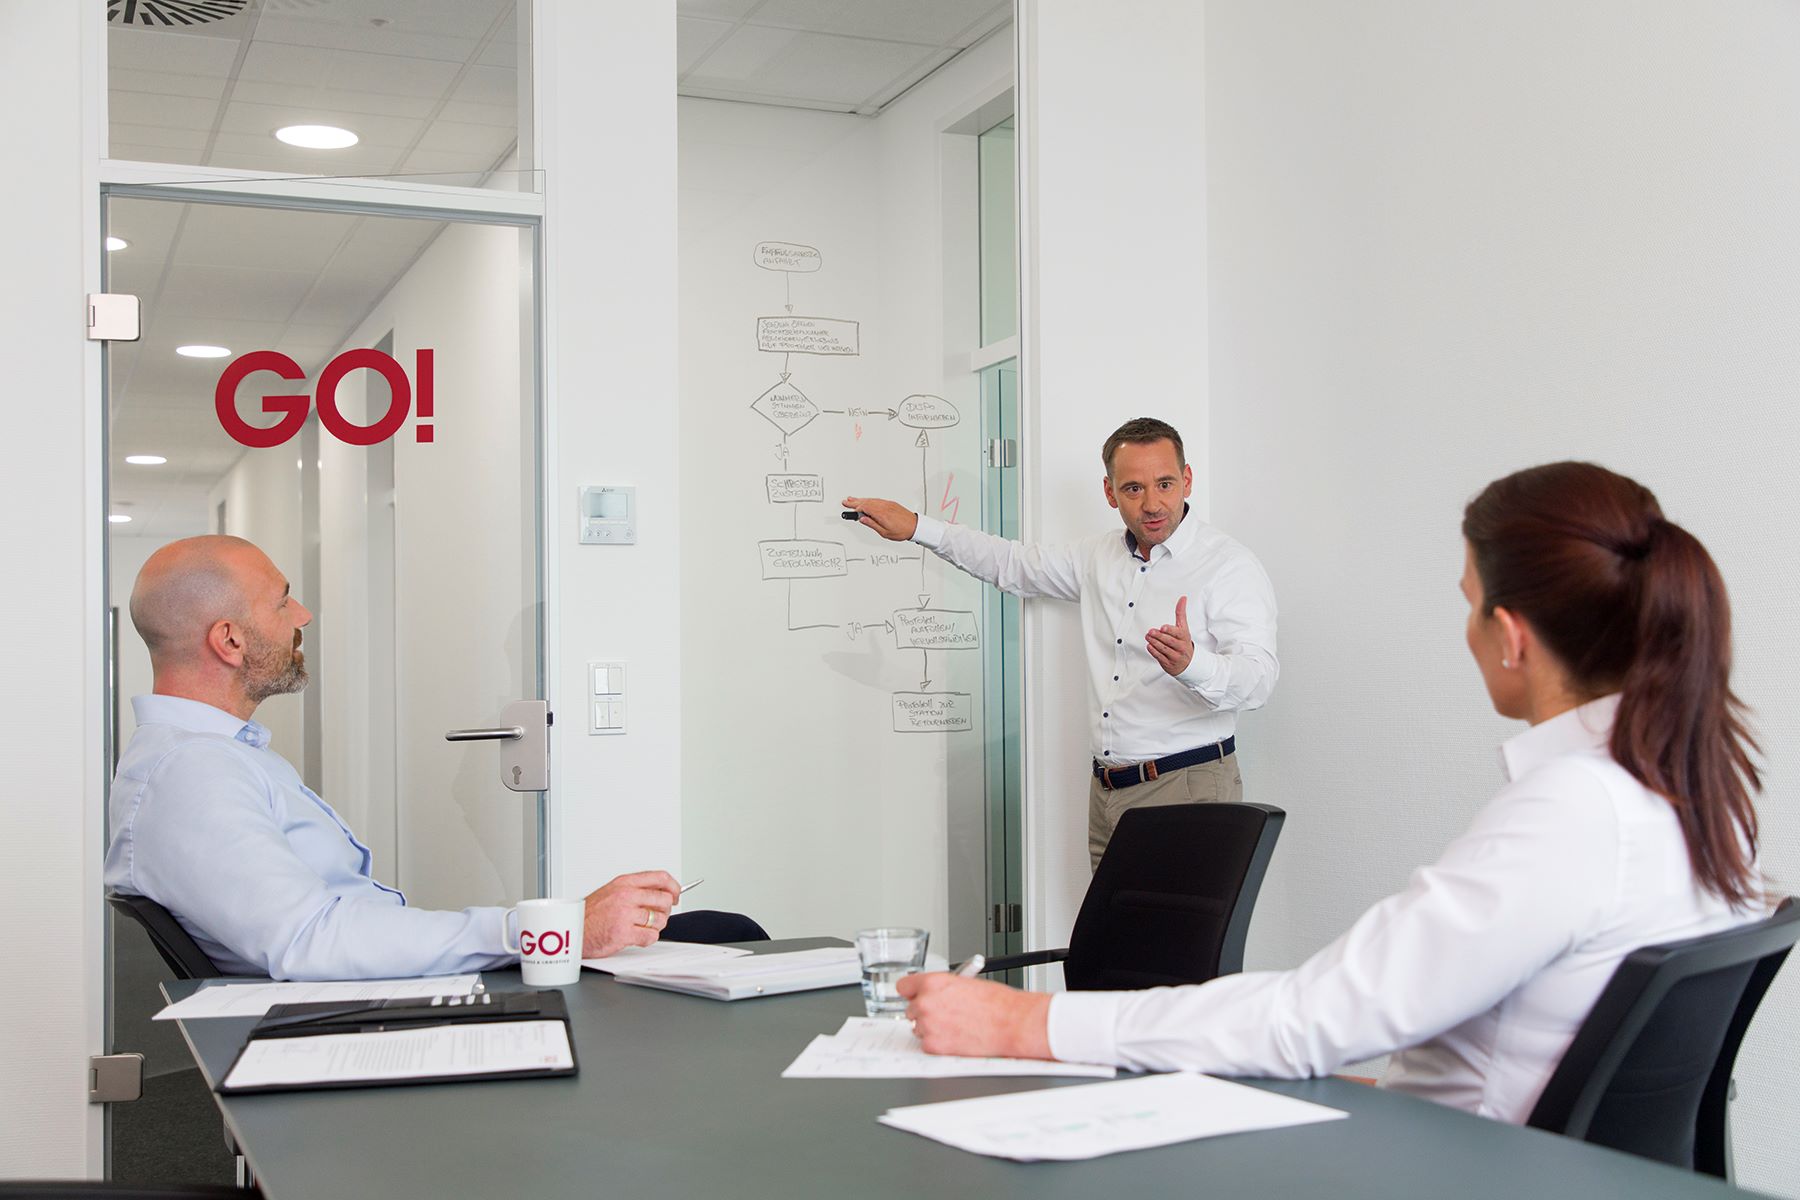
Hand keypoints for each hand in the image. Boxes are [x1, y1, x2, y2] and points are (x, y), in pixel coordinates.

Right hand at [582, 870, 679, 956]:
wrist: (572, 931)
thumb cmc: (590, 915)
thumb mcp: (611, 892)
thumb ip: (635, 890)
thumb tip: (662, 893)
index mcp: (624, 883)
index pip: (660, 877)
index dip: (674, 887)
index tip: (677, 895)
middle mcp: (626, 895)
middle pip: (665, 900)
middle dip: (664, 911)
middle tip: (655, 916)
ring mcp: (625, 913)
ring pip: (660, 919)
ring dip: (654, 927)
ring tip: (641, 927)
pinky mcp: (623, 932)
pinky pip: (651, 936)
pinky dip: (647, 939)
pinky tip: (636, 937)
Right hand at [841, 495, 917, 541]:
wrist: (915, 526)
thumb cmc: (902, 531)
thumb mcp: (884, 532)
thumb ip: (872, 524)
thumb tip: (862, 519)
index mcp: (881, 513)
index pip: (864, 507)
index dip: (855, 508)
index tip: (848, 509)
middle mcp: (884, 506)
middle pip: (866, 502)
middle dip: (855, 501)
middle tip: (845, 502)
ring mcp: (888, 504)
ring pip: (871, 500)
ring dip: (861, 499)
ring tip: (852, 500)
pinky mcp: (891, 504)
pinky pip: (877, 500)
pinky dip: (869, 500)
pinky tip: (866, 501)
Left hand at [897, 973, 1053, 1058]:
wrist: (1011, 1023)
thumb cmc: (997, 1003)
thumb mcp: (966, 983)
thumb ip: (942, 987)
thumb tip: (932, 993)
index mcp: (933, 983)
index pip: (903, 986)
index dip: (912, 992)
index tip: (915, 996)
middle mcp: (926, 1003)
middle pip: (910, 1009)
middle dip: (924, 1012)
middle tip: (945, 1014)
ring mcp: (928, 1025)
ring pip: (918, 1028)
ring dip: (932, 1028)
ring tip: (956, 1026)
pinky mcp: (934, 1046)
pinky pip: (927, 1044)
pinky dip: (939, 1043)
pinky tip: (956, 1037)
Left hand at [1146, 594, 1194, 676]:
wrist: (1189, 663)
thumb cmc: (1184, 643)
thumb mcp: (1184, 628)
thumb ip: (1181, 613)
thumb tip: (1183, 598)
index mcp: (1184, 637)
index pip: (1178, 633)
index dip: (1170, 630)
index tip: (1163, 627)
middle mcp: (1181, 647)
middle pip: (1169, 641)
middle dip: (1159, 636)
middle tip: (1150, 632)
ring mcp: (1175, 656)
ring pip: (1164, 649)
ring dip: (1154, 643)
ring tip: (1148, 637)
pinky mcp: (1168, 663)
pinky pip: (1160, 657)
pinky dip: (1154, 651)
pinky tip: (1149, 646)